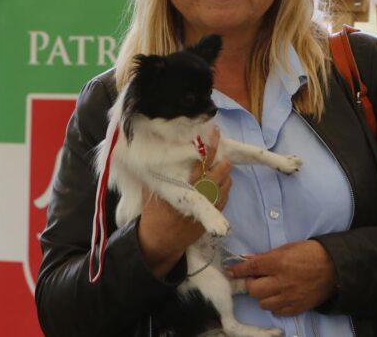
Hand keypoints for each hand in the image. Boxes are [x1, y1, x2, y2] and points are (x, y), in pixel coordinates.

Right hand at [137, 127, 232, 277]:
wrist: (159, 244)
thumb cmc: (153, 215)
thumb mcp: (151, 193)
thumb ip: (157, 174)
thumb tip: (157, 152)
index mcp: (182, 191)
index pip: (200, 165)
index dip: (209, 148)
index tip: (214, 133)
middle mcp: (198, 200)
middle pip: (218, 175)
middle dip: (222, 161)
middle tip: (220, 149)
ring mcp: (208, 210)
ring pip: (225, 186)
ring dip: (225, 174)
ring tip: (220, 163)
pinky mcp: (213, 218)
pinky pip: (225, 198)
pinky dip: (224, 187)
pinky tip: (220, 180)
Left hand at [226, 240, 337, 316]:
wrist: (334, 268)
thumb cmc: (310, 253)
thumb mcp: (288, 248)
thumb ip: (267, 256)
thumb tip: (248, 259)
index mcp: (279, 262)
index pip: (251, 268)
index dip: (238, 270)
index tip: (231, 272)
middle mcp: (282, 281)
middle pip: (253, 290)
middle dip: (251, 284)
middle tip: (256, 279)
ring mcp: (289, 297)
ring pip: (263, 303)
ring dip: (262, 295)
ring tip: (268, 288)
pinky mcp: (297, 307)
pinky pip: (277, 311)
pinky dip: (274, 305)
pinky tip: (279, 296)